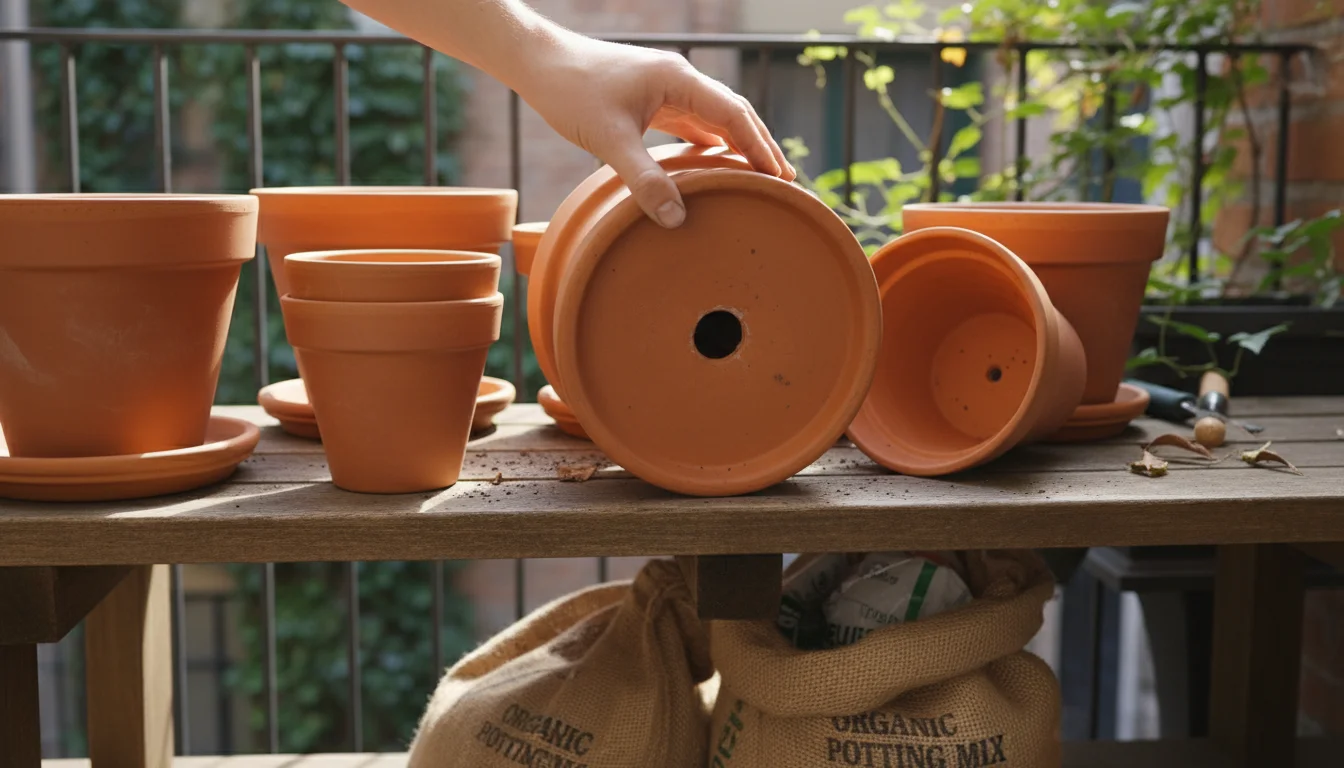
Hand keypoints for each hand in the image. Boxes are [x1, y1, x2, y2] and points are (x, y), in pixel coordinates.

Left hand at [516, 33, 795, 227]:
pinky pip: (691, 123)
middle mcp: (679, 80)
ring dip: (737, 146)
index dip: (760, 147)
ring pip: (714, 118)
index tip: (781, 178)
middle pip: (734, 114)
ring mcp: (665, 89)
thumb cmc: (571, 92)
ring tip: (758, 177)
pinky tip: (713, 166)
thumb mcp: (609, 140)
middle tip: (785, 182)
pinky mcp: (650, 100)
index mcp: (679, 80)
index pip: (735, 114)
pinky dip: (709, 144)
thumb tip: (677, 220)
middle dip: (760, 146)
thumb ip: (644, 180)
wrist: (538, 63)